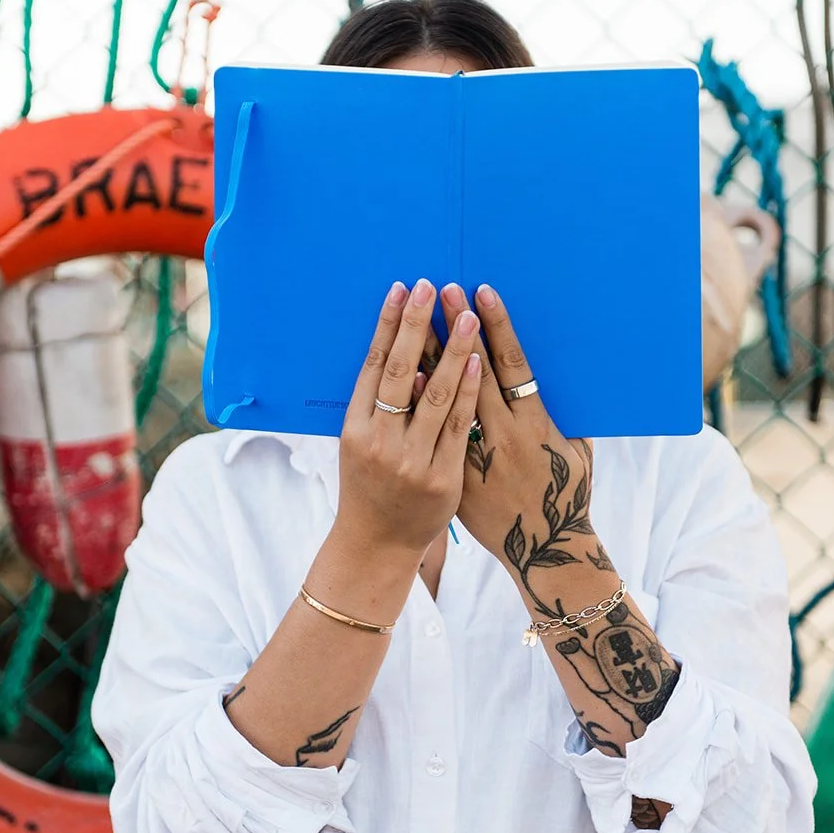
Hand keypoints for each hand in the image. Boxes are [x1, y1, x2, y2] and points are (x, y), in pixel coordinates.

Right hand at [335, 278, 481, 563]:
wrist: (378, 545)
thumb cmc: (371, 488)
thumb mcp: (360, 446)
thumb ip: (379, 407)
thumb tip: (410, 360)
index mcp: (355, 429)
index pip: (373, 366)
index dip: (388, 326)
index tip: (402, 290)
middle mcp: (380, 442)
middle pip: (402, 372)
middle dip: (416, 326)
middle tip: (431, 286)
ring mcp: (412, 462)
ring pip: (435, 395)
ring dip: (452, 350)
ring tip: (466, 314)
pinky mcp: (443, 479)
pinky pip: (459, 426)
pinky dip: (467, 391)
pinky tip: (478, 361)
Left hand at [437, 284, 602, 616]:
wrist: (540, 551)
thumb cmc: (566, 497)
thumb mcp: (578, 454)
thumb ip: (564, 416)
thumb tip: (557, 378)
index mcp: (535, 427)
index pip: (510, 365)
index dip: (496, 326)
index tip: (484, 293)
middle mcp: (500, 439)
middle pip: (468, 372)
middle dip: (453, 327)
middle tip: (441, 288)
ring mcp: (467, 458)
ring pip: (440, 397)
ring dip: (427, 352)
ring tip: (415, 315)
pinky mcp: (446, 474)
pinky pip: (424, 431)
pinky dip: (414, 399)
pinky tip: (402, 368)